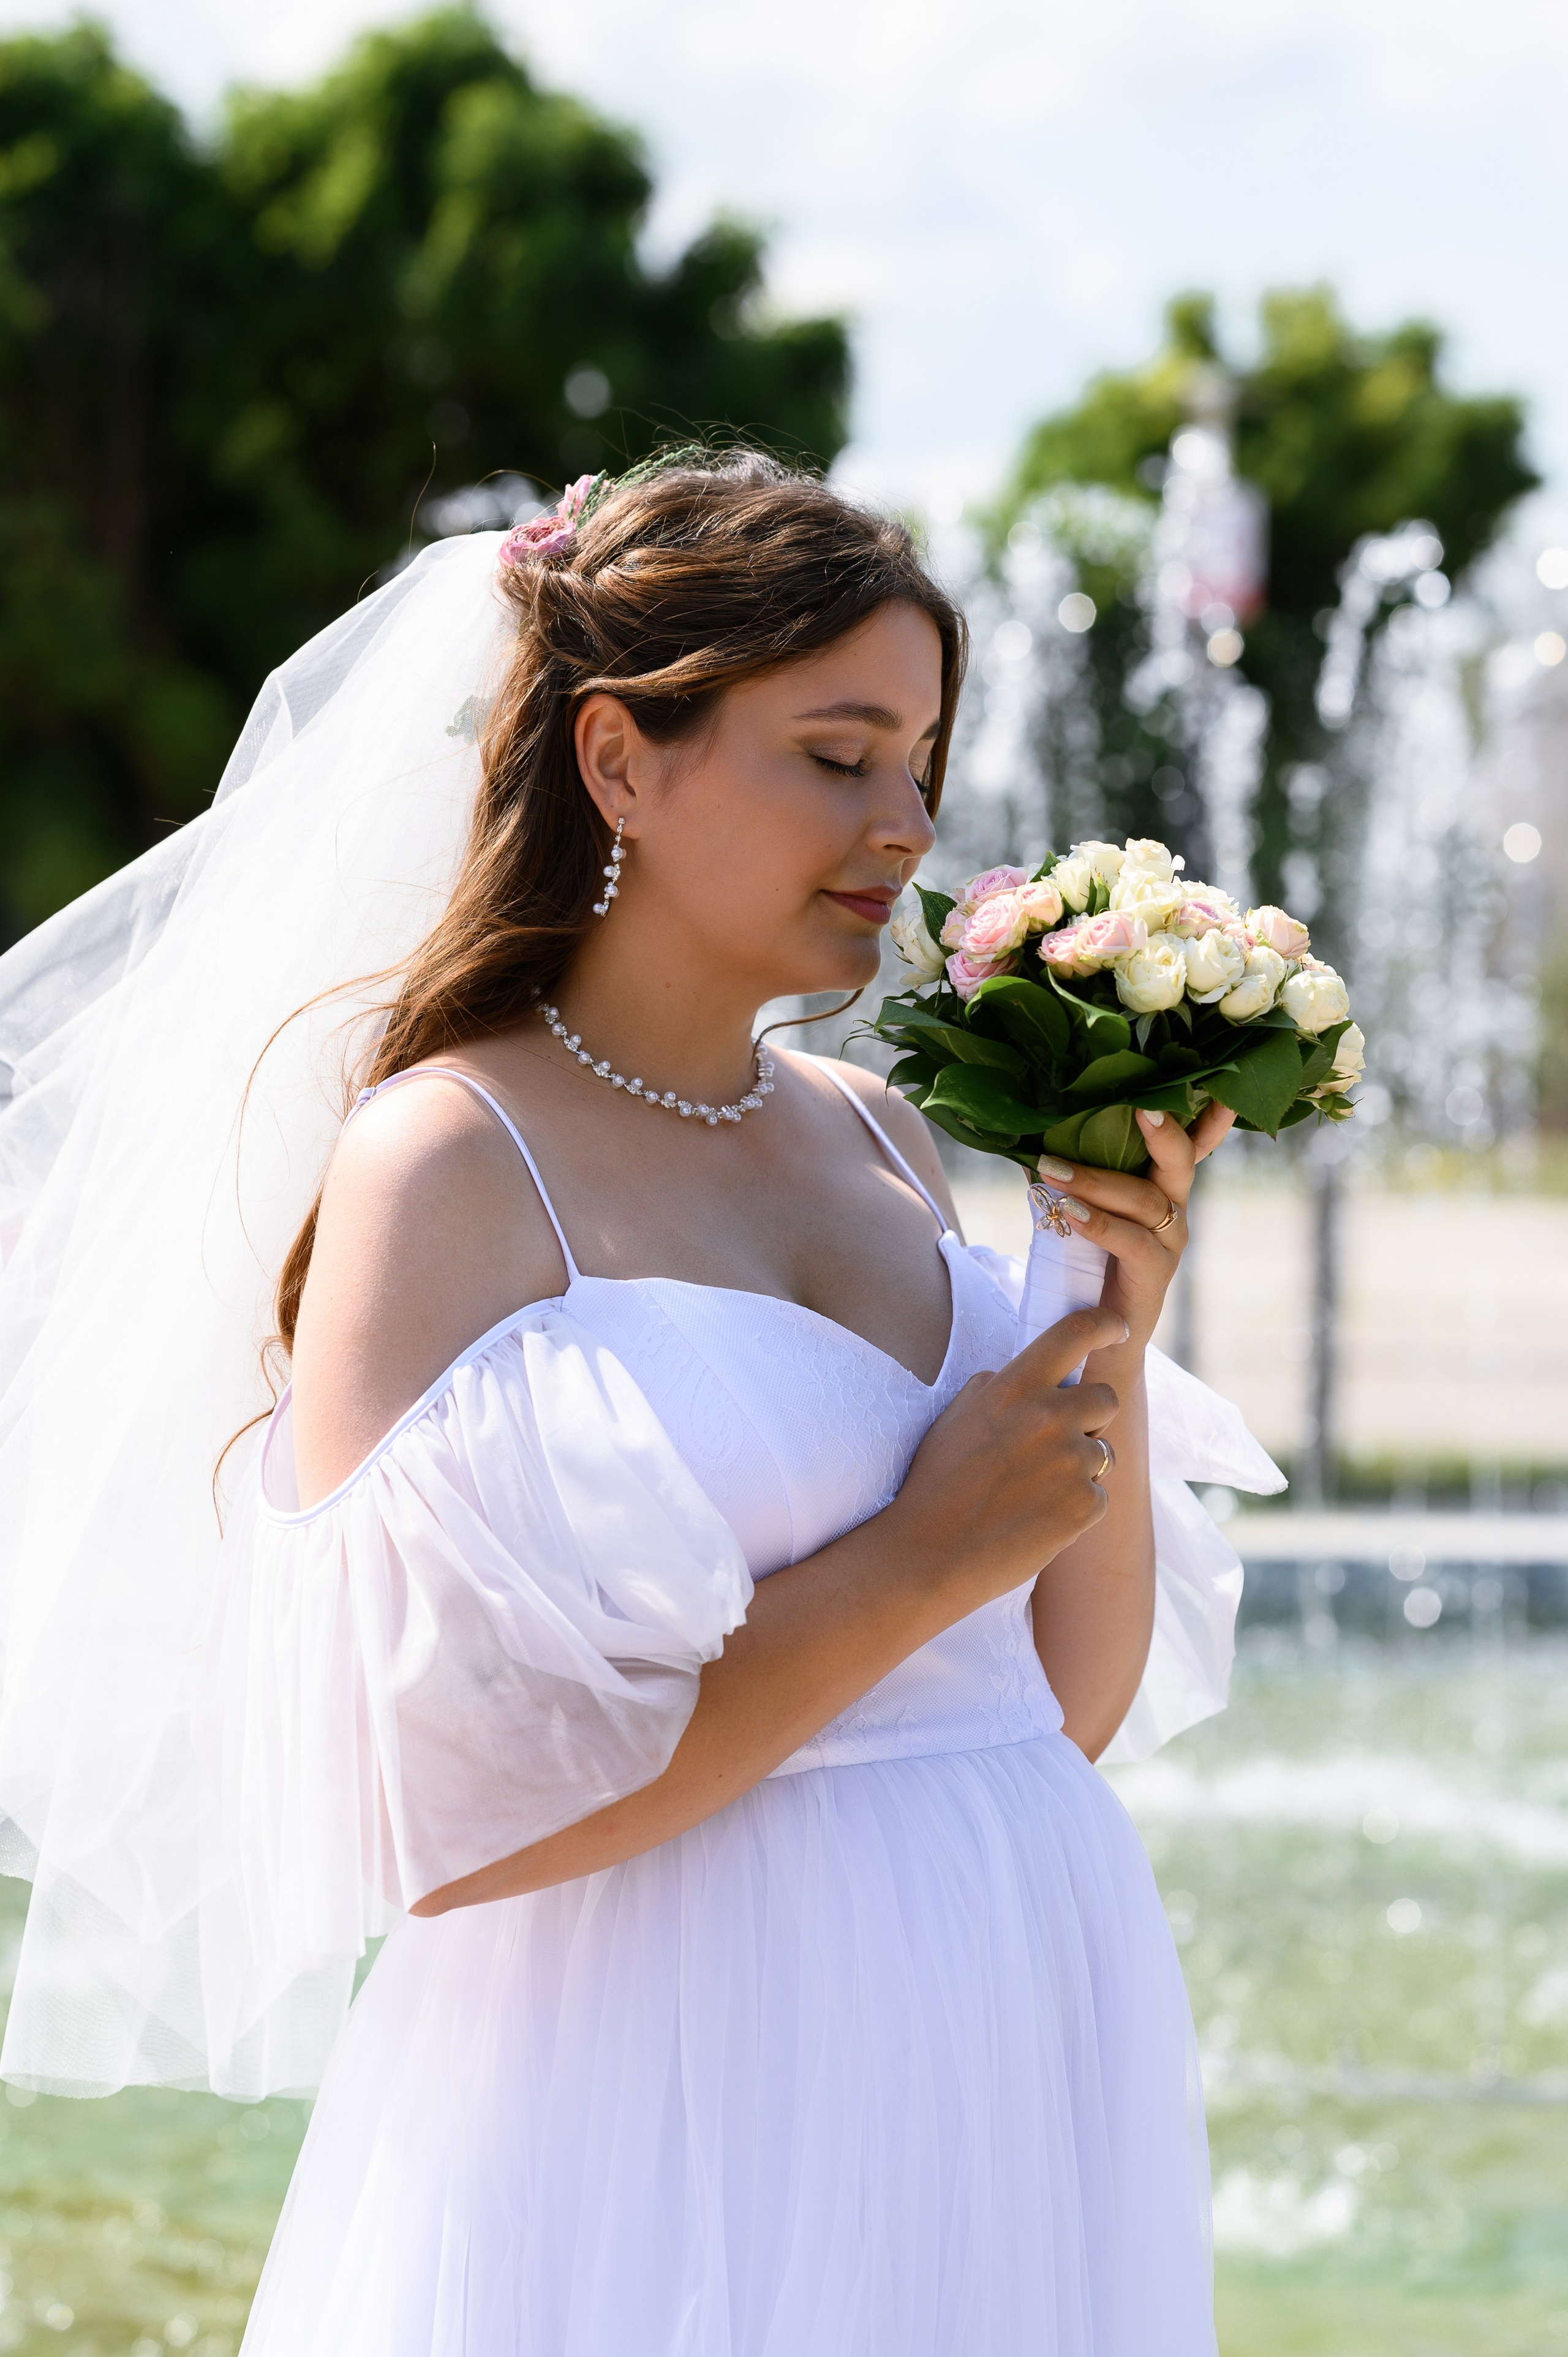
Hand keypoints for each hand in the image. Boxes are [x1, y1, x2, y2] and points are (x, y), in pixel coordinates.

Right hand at [888, 1305, 1126, 1609]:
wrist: (929, 1554)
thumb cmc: (936, 1483)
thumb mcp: (957, 1416)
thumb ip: (999, 1386)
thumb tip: (1028, 1373)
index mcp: (1015, 1387)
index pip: (1075, 1332)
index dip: (1105, 1325)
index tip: (1116, 1330)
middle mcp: (1050, 1417)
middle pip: (1106, 1397)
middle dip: (1090, 1417)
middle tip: (1056, 1443)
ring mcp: (1072, 1462)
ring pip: (1104, 1452)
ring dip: (1080, 1467)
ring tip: (1033, 1491)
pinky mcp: (1085, 1506)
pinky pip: (1098, 1496)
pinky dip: (1075, 1507)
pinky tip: (1036, 1519)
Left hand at [1034, 1100, 1234, 1356]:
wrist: (1100, 1334)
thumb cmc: (1089, 1262)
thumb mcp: (1082, 1208)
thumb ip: (1071, 1175)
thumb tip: (1032, 1136)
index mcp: (1163, 1185)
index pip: (1192, 1142)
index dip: (1209, 1115)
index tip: (1222, 1085)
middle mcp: (1176, 1207)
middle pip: (1179, 1160)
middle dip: (1162, 1129)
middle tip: (1139, 1103)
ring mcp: (1170, 1240)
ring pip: (1143, 1198)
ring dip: (1093, 1179)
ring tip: (1050, 1167)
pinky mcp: (1155, 1272)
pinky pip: (1131, 1240)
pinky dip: (1097, 1222)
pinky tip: (1066, 1209)